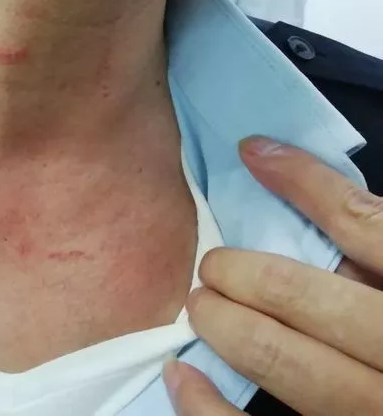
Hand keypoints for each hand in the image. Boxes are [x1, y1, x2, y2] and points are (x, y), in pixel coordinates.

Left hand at [164, 136, 382, 415]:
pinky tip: (181, 375)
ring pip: (282, 359)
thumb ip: (372, 242)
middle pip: (304, 297)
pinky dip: (206, 404)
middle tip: (213, 267)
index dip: (304, 182)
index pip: (363, 223)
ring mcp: (369, 408)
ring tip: (202, 305)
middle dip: (242, 274)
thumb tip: (292, 178)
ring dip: (225, 324)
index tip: (253, 153)